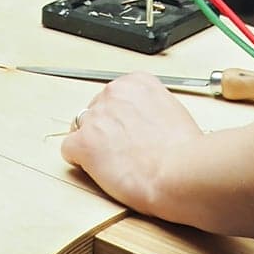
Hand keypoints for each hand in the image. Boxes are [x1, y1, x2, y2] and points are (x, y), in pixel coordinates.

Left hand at [61, 73, 203, 212]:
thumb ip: (151, 109)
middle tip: (121, 151)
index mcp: (137, 82)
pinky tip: (97, 171)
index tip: (127, 131)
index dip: (120, 118)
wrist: (178, 172)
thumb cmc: (184, 151)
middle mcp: (114, 92)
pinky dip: (80, 161)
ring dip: (92, 143)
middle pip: (96, 109)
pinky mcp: (84, 142)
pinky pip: (69, 149)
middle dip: (105, 130)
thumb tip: (145, 123)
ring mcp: (96, 116)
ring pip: (80, 127)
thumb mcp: (173, 112)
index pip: (116, 95)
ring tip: (110, 163)